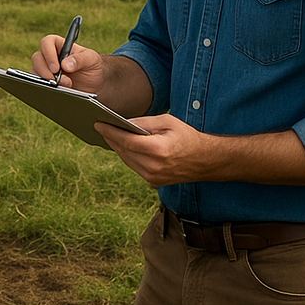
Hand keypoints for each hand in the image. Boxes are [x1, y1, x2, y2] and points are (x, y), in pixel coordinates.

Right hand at [31, 34, 104, 93]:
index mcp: (58, 45)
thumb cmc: (92, 66)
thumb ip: (80, 59)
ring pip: (35, 72)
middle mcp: (48, 56)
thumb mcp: (91, 59)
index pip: (46, 43)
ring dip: (46, 82)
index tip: (56, 68)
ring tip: (63, 88)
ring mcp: (44, 69)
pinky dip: (44, 89)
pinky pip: (37, 85)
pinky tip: (56, 93)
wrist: (94, 84)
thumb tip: (65, 65)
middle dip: (45, 71)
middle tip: (57, 81)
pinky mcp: (44, 82)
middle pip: (37, 58)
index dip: (48, 54)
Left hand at [96, 116, 304, 187]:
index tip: (97, 123)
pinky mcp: (154, 182)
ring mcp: (153, 178)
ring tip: (107, 134)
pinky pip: (134, 167)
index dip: (109, 131)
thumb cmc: (188, 137)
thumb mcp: (168, 122)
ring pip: (127, 160)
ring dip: (117, 148)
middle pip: (123, 151)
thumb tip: (123, 122)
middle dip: (110, 138)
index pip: (125, 140)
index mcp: (157, 150)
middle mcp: (153, 167)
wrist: (207, 161)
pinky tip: (122, 145)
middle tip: (99, 126)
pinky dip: (127, 156)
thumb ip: (144, 122)